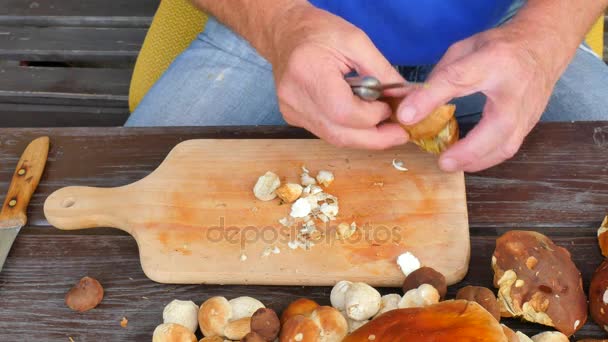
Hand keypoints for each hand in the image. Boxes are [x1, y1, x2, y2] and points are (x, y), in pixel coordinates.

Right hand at [268, 5, 407, 148]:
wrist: (285, 33)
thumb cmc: (320, 31)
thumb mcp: (357, 41)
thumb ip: (381, 71)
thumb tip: (405, 98)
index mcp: (309, 72)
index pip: (344, 112)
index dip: (372, 117)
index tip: (389, 108)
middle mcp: (295, 97)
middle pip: (339, 134)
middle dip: (374, 138)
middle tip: (399, 134)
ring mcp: (291, 111)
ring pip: (334, 138)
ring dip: (363, 137)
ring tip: (385, 129)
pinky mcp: (293, 117)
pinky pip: (326, 132)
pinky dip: (348, 131)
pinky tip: (362, 122)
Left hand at [396, 25, 560, 171]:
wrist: (544, 46)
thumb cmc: (499, 47)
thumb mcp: (464, 49)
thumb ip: (440, 77)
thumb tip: (413, 106)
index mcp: (494, 61)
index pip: (457, 79)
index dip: (430, 98)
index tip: (406, 115)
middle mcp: (515, 89)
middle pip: (496, 126)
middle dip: (469, 150)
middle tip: (442, 162)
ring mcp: (528, 110)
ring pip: (506, 145)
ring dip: (477, 161)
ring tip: (451, 164)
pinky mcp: (530, 124)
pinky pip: (508, 147)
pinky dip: (486, 158)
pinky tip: (468, 161)